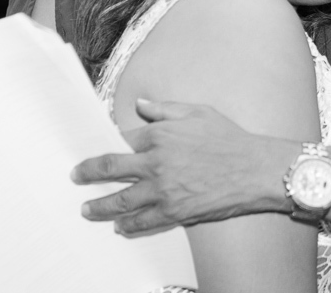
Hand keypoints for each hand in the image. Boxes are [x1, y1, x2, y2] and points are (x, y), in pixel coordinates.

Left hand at [72, 100, 286, 234]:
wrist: (254, 169)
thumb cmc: (229, 138)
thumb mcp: (198, 112)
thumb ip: (165, 109)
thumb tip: (141, 104)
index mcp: (160, 134)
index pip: (123, 139)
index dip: (108, 144)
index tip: (97, 149)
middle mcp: (156, 162)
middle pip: (111, 168)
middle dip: (88, 173)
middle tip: (76, 176)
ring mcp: (163, 189)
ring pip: (121, 200)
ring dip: (100, 206)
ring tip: (87, 209)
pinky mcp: (174, 211)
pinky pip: (143, 221)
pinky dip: (128, 225)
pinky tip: (120, 226)